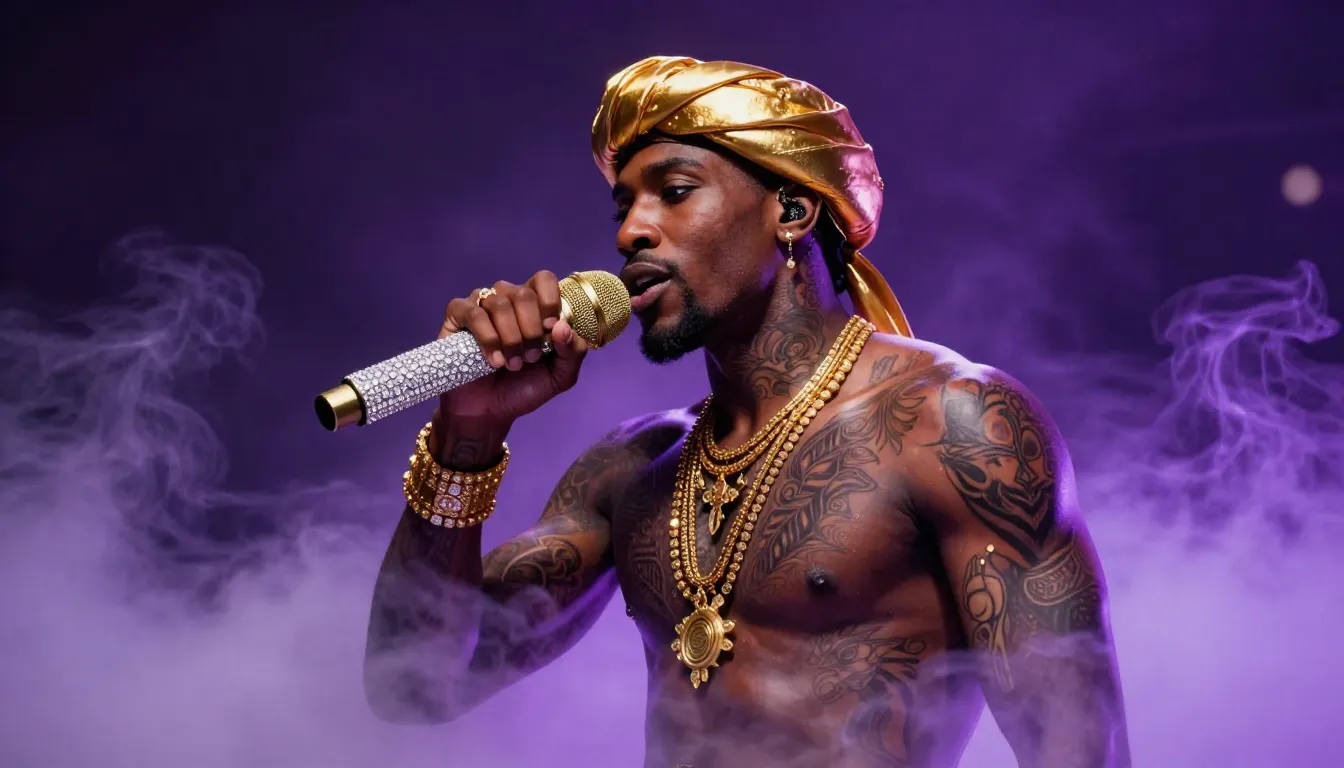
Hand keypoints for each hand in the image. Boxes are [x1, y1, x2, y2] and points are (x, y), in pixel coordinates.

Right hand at [436, 271, 588, 424]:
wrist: (489, 411)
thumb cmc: (523, 388)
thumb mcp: (560, 376)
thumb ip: (573, 352)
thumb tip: (562, 326)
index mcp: (534, 306)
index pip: (543, 279)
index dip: (549, 301)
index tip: (550, 330)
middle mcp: (507, 299)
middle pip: (523, 293)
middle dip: (531, 330)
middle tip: (529, 358)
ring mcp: (481, 305)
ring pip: (499, 303)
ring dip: (510, 337)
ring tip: (512, 364)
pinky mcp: (457, 316)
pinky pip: (473, 312)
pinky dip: (487, 338)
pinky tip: (493, 360)